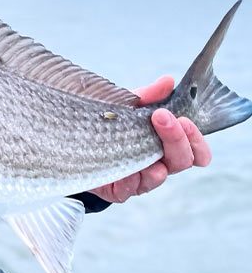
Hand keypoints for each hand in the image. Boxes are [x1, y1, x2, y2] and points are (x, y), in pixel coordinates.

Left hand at [90, 75, 211, 202]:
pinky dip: (128, 181)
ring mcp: (139, 180)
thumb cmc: (110, 124)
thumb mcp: (126, 106)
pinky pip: (129, 190)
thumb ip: (147, 96)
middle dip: (176, 139)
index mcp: (166, 145)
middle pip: (181, 160)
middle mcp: (158, 164)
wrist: (76, 141)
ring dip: (155, 164)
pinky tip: (125, 172)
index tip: (183, 119)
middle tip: (162, 117)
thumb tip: (168, 81)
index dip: (196, 140)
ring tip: (146, 150)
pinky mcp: (118, 191)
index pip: (196, 150)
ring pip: (157, 177)